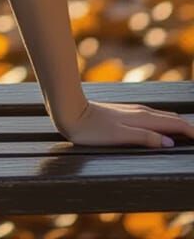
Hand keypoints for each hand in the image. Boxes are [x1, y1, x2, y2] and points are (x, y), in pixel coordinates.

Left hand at [58, 98, 193, 148]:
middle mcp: (140, 112)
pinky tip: (160, 127)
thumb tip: (169, 142)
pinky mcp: (124, 113)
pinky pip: (151, 117)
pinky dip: (163, 122)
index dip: (190, 131)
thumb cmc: (93, 130)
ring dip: (175, 124)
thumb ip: (145, 137)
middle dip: (187, 127)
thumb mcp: (119, 137)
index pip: (174, 123)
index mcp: (143, 118)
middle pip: (171, 118)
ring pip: (161, 116)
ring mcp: (132, 111)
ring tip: (186, 133)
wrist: (70, 112)